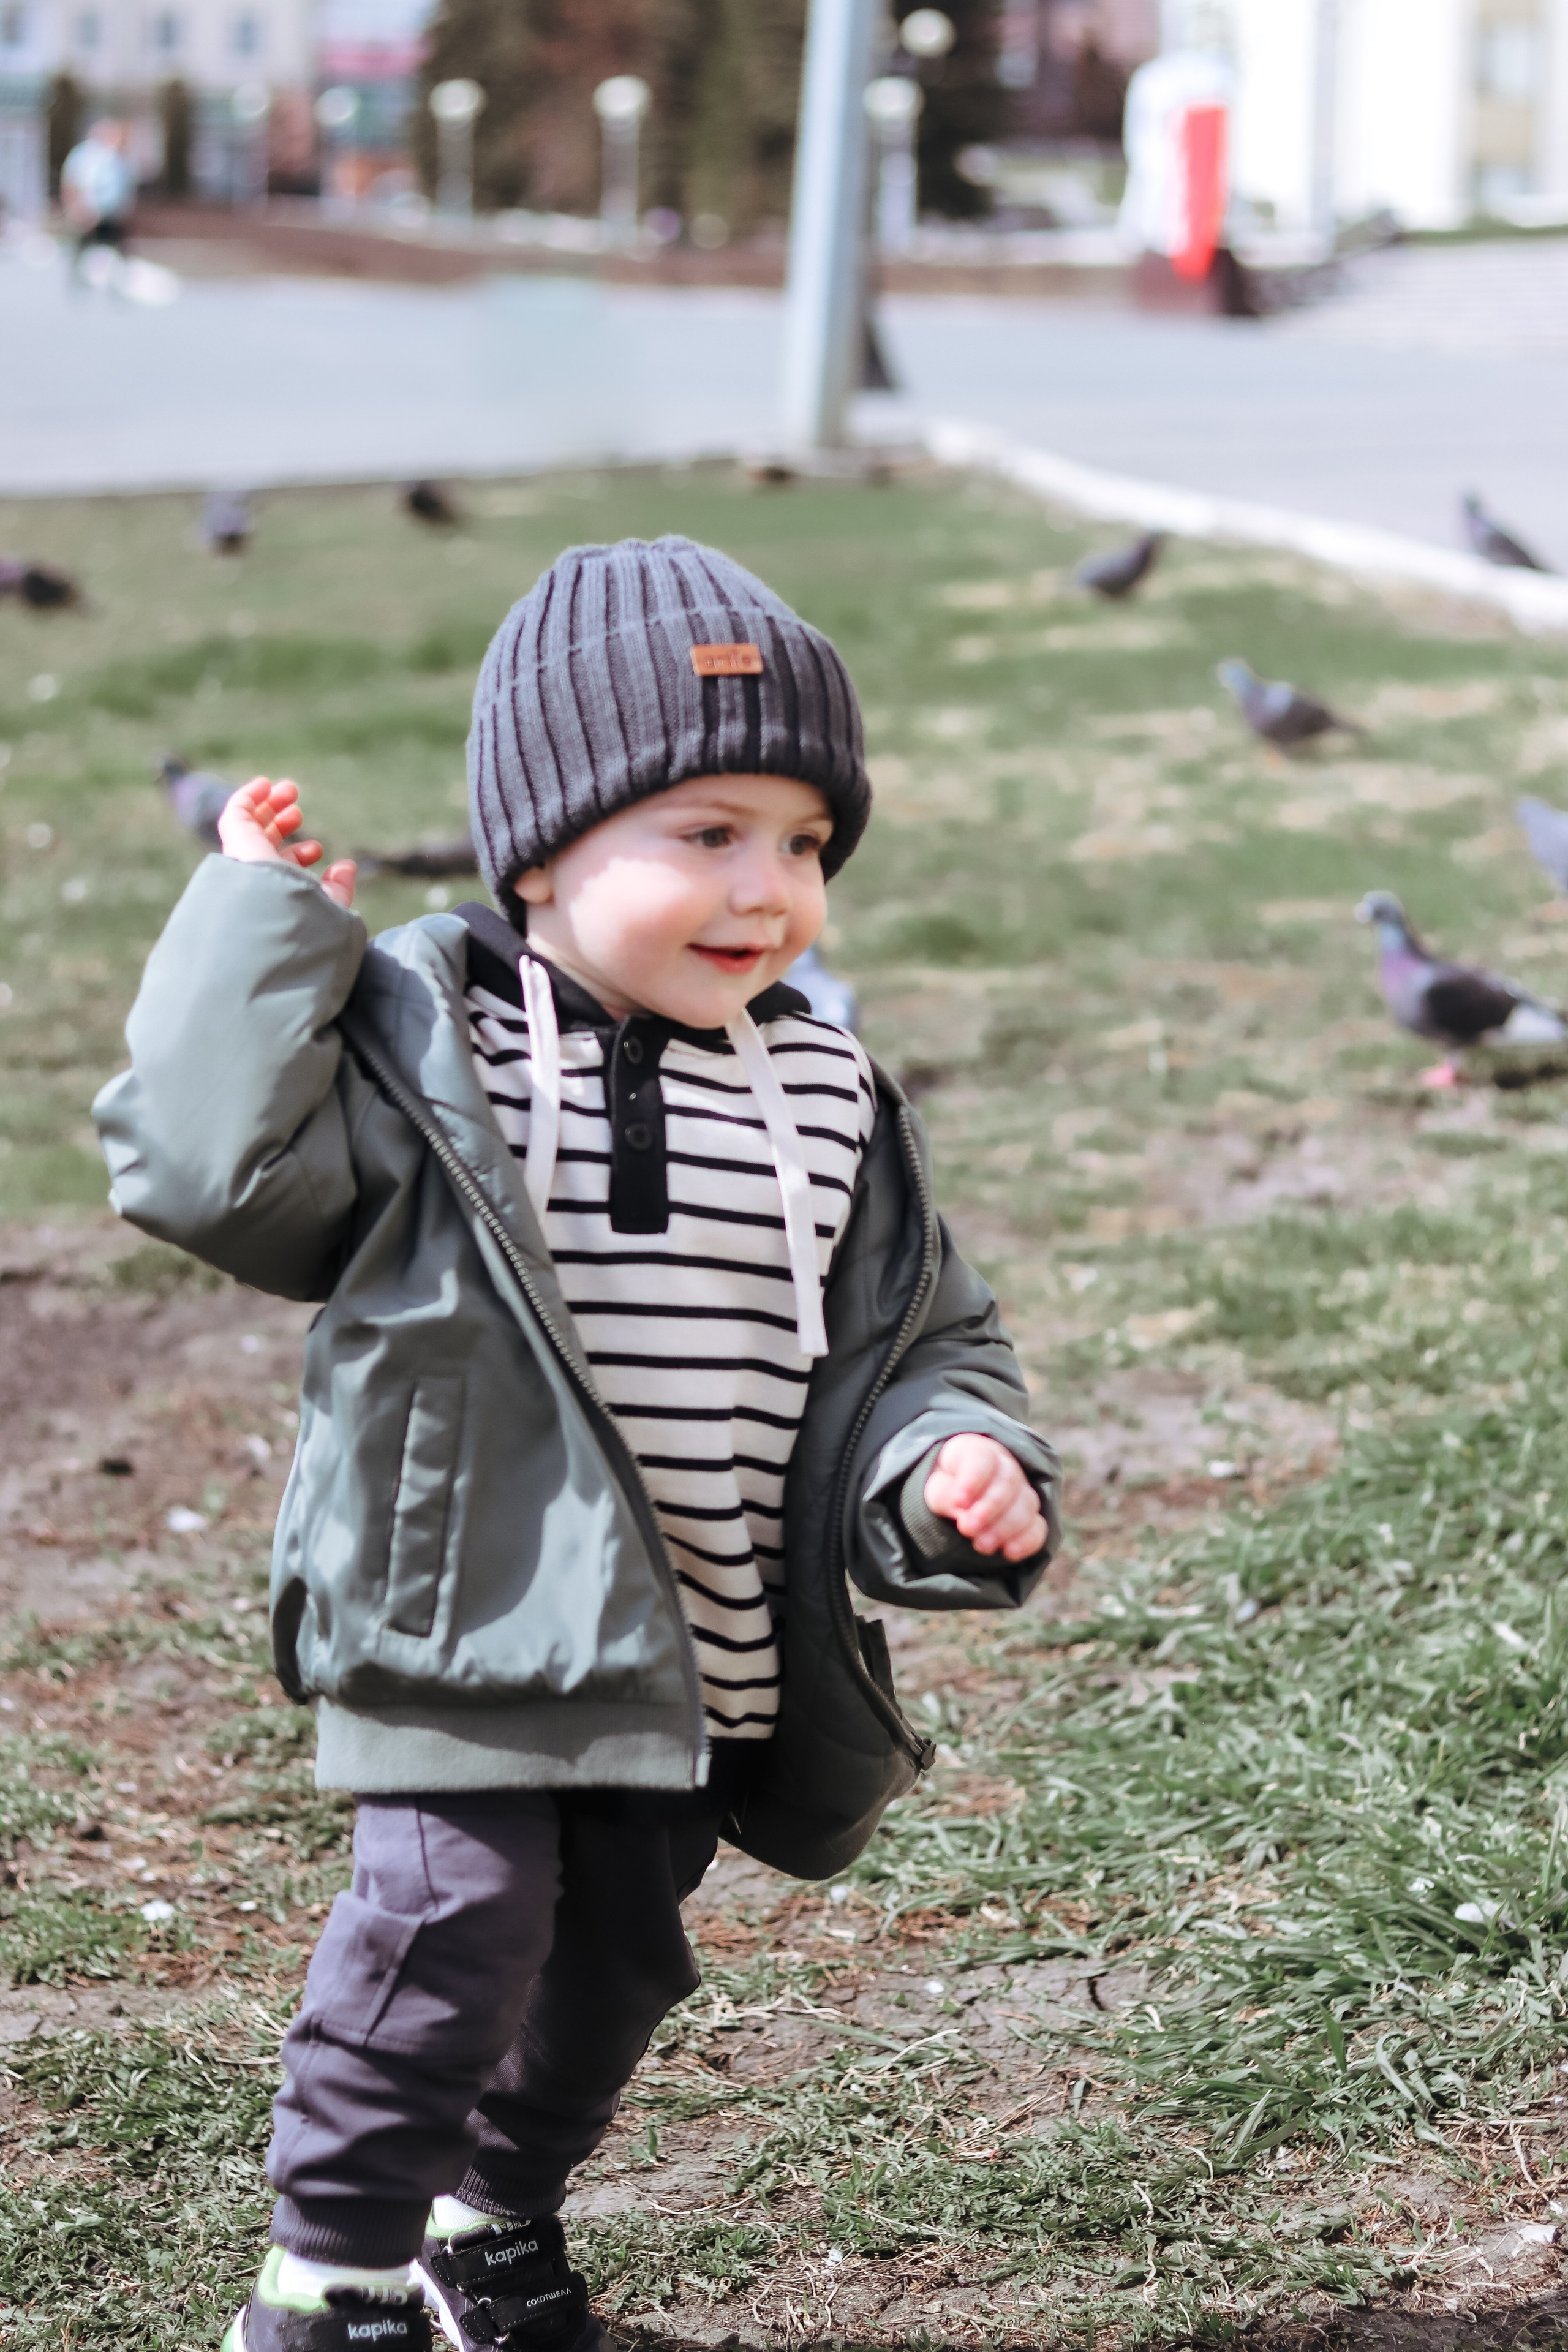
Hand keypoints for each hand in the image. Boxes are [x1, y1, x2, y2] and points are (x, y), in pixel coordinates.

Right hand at [217, 777, 355, 908]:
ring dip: (270, 804)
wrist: (278, 916)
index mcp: (273, 890)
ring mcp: (243, 855)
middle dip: (281, 822)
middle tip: (298, 811)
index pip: (281, 868)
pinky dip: (249, 795)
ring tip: (291, 790)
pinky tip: (264, 783)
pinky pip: (237, 812)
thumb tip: (348, 867)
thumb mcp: (331, 905)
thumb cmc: (306, 919)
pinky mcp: (235, 837)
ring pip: (251, 823)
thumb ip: (339, 889)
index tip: (317, 849)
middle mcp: (254, 873)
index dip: (299, 855)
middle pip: (264, 841)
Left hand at [924, 1434, 1045, 1563]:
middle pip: (1008, 1482)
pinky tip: (1009, 1552)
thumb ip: (946, 1496)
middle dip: (988, 1508)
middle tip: (967, 1528)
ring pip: (1025, 1504)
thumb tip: (963, 1511)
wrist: (961, 1499)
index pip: (982, 1459)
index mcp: (978, 1452)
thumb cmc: (948, 1488)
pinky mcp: (1031, 1517)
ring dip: (1004, 1527)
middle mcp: (1006, 1467)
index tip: (959, 1502)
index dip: (972, 1481)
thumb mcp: (937, 1488)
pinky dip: (1027, 1541)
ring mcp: (1023, 1492)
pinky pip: (1039, 1527)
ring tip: (981, 1545)